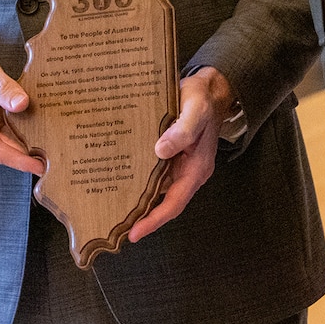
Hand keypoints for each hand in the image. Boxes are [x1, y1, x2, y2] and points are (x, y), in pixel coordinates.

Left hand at [127, 67, 233, 242]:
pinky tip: (123, 181)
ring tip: (115, 211)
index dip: (154, 219)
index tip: (134, 233)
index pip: (174, 202)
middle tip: (116, 228)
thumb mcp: (195, 111)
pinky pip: (156, 175)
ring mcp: (181, 166)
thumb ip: (182, 131)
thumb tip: (160, 151)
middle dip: (144, 218)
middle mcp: (189, 172)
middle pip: (165, 202)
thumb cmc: (202, 100)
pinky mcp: (173, 157)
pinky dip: (141, 182)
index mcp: (197, 168)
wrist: (209, 90)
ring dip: (141, 201)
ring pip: (159, 191)